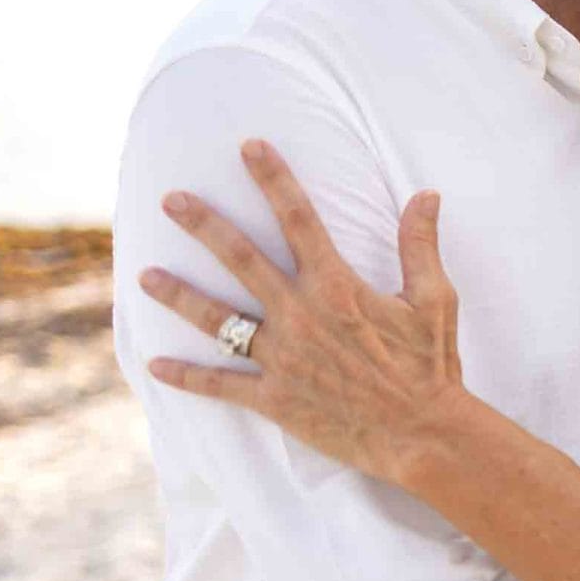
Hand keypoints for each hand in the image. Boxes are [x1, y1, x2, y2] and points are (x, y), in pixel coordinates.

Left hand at [137, 139, 468, 486]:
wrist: (421, 434)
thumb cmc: (431, 365)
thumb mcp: (434, 300)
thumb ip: (420, 245)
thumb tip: (426, 195)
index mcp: (337, 287)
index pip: (299, 220)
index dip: (274, 179)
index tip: (249, 147)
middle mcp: (300, 316)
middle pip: (242, 260)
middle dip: (204, 225)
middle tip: (171, 200)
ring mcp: (282, 359)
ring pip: (218, 320)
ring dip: (178, 296)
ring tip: (145, 275)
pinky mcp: (275, 399)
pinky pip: (221, 385)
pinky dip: (187, 377)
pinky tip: (155, 365)